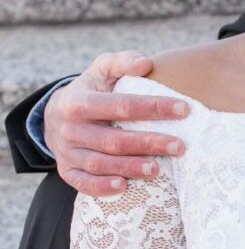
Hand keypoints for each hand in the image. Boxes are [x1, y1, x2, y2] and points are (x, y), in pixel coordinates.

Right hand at [44, 51, 188, 195]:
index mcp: (79, 101)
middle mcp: (70, 128)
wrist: (55, 113)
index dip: (154, 107)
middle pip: (113, 139)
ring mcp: (66, 151)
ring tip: (158, 168)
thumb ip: (123, 61)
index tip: (184, 109)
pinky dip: (101, 187)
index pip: (122, 105)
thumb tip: (146, 64)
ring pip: (99, 163)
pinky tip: (124, 186)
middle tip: (179, 146)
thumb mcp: (103, 67)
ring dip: (130, 167)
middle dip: (148, 143)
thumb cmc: (91, 88)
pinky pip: (82, 183)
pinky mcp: (66, 170)